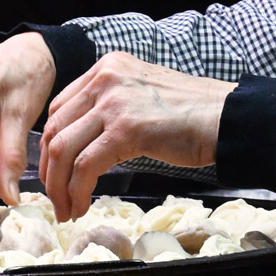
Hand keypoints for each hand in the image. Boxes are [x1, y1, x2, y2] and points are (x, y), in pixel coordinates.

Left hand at [40, 51, 234, 220]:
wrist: (226, 117)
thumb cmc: (192, 112)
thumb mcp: (142, 93)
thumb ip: (112, 106)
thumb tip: (85, 140)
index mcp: (107, 67)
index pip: (59, 108)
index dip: (50, 146)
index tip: (55, 172)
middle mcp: (105, 78)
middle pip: (54, 129)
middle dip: (49, 170)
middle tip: (56, 198)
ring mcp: (114, 102)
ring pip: (63, 149)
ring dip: (59, 186)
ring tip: (67, 208)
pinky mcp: (126, 129)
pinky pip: (85, 166)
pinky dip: (77, 192)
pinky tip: (82, 206)